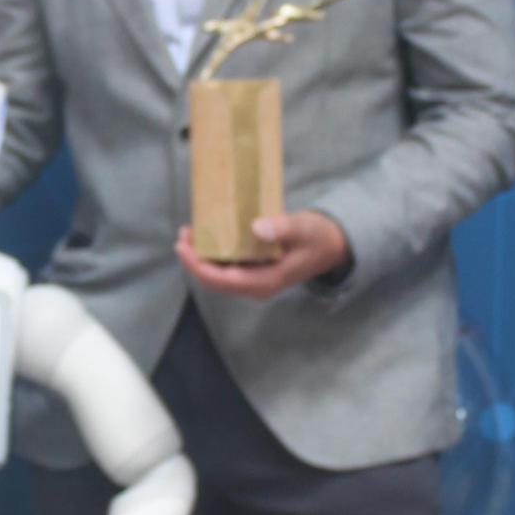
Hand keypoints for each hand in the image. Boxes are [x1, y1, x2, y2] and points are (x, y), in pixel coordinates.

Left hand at [174, 210, 350, 303]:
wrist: (330, 246)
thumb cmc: (317, 236)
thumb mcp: (303, 228)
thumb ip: (282, 228)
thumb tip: (256, 227)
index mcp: (265, 281)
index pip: (221, 280)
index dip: (197, 265)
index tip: (183, 246)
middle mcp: (255, 286)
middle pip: (214, 280)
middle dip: (194, 260)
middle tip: (183, 233)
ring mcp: (254, 281)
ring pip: (218, 275)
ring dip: (201, 257)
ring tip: (190, 232)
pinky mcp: (254, 272)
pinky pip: (226, 267)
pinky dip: (213, 253)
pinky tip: (208, 236)